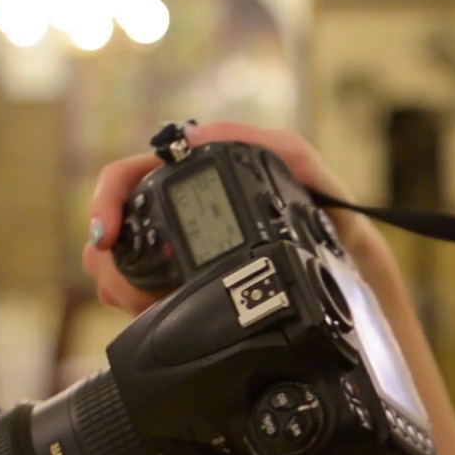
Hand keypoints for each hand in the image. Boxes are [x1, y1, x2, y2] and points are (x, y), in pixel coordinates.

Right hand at [81, 121, 389, 316]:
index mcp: (192, 179)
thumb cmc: (324, 207)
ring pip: (115, 271)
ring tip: (148, 304)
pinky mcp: (183, 293)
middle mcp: (176, 216)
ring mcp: (175, 257)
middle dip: (108, 261)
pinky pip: (140, 302)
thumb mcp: (302, 166)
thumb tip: (194, 137)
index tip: (109, 234)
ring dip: (121, 289)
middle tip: (131, 287)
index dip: (106, 203)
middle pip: (110, 233)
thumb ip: (261, 142)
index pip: (126, 178)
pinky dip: (139, 311)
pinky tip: (160, 316)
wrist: (348, 265)